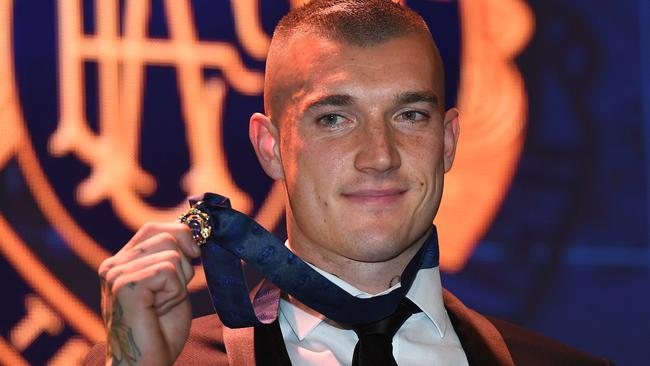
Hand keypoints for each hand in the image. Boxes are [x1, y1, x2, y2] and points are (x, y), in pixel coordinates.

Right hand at [98, 222, 200, 365]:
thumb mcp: (171, 285)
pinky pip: (168, 270)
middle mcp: (113, 265)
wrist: (145, 365)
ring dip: (179, 283)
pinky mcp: (124, 285)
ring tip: (161, 305)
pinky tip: (158, 310)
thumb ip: (174, 258)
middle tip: (172, 294)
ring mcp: (116, 274)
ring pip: (171, 253)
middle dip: (184, 264)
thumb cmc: (160, 330)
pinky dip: (174, 293)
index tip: (196, 252)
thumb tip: (195, 230)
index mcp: (121, 263)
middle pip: (166, 235)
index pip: (154, 228)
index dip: (182, 234)